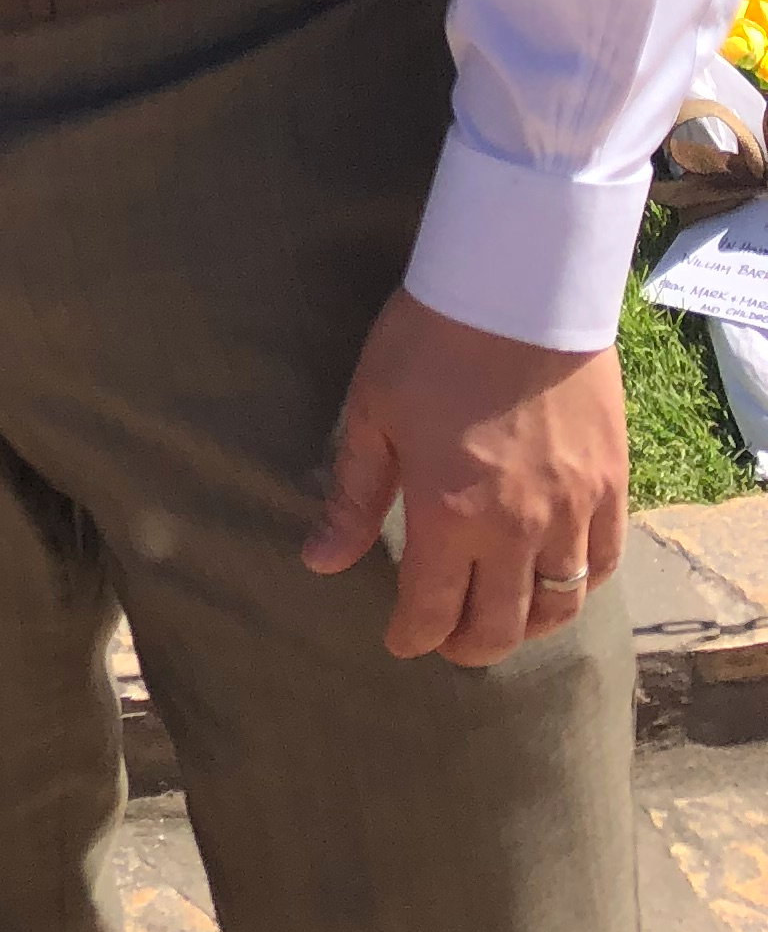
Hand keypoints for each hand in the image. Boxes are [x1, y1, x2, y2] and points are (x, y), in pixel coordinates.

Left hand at [302, 284, 625, 666]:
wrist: (518, 285)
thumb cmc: (430, 341)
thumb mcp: (372, 412)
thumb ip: (352, 495)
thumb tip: (320, 562)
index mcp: (450, 514)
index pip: (433, 609)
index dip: (413, 636)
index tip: (400, 642)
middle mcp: (517, 528)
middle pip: (502, 624)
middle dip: (470, 647)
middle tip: (449, 645)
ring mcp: (573, 509)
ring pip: (561, 604)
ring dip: (529, 627)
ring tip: (505, 623)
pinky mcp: (612, 483)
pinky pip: (606, 561)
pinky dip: (584, 586)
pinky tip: (563, 583)